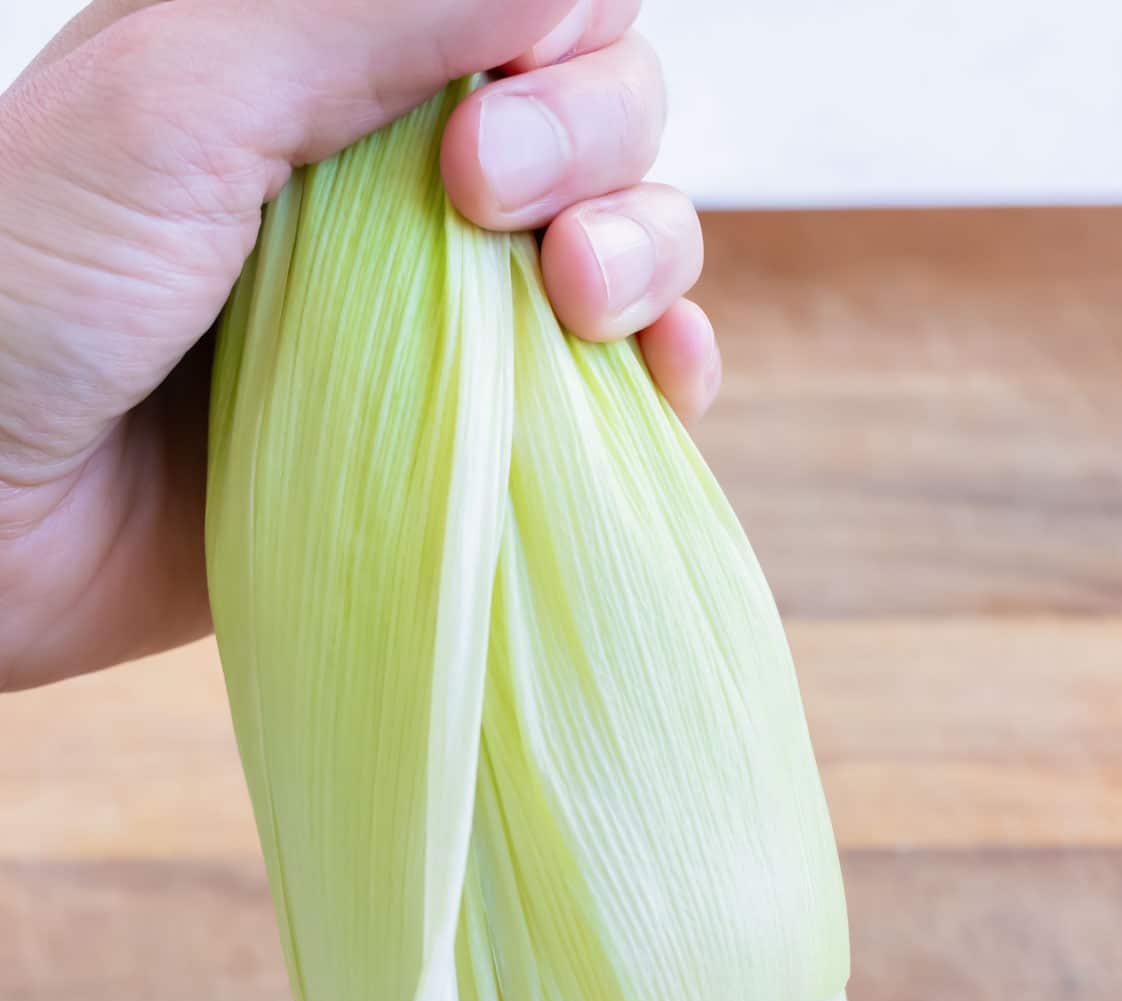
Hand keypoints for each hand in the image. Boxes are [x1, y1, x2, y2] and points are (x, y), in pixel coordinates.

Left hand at [0, 0, 717, 691]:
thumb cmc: (27, 300)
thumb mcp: (179, 102)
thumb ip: (372, 11)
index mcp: (321, 53)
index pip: (529, 6)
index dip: (559, 48)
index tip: (484, 133)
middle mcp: (389, 172)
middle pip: (598, 114)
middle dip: (595, 152)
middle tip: (492, 214)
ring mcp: (425, 312)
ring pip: (621, 246)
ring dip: (649, 260)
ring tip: (584, 313)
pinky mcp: (444, 438)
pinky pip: (603, 392)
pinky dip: (661, 379)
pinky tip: (660, 385)